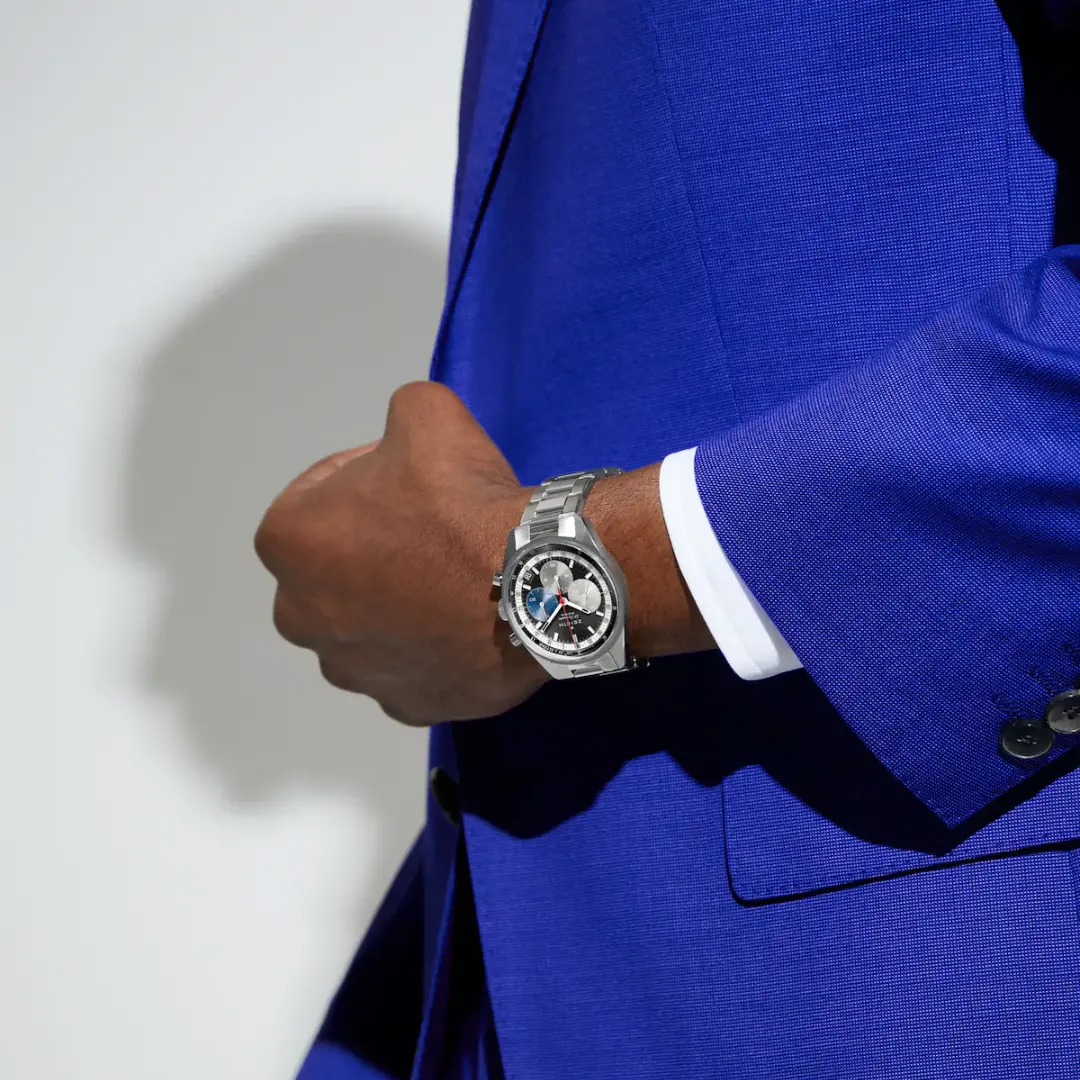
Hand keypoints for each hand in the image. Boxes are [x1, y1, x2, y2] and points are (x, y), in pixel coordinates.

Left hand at [254, 381, 547, 725]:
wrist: (534, 583)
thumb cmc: (462, 501)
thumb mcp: (425, 412)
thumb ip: (396, 416)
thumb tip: (404, 438)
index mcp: (287, 542)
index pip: (320, 493)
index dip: (367, 475)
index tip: (413, 476)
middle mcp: (300, 616)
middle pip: (335, 569)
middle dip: (372, 548)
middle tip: (431, 527)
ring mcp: (352, 670)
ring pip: (367, 626)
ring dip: (397, 604)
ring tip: (452, 579)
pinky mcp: (405, 706)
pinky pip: (410, 668)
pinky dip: (431, 650)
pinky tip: (465, 622)